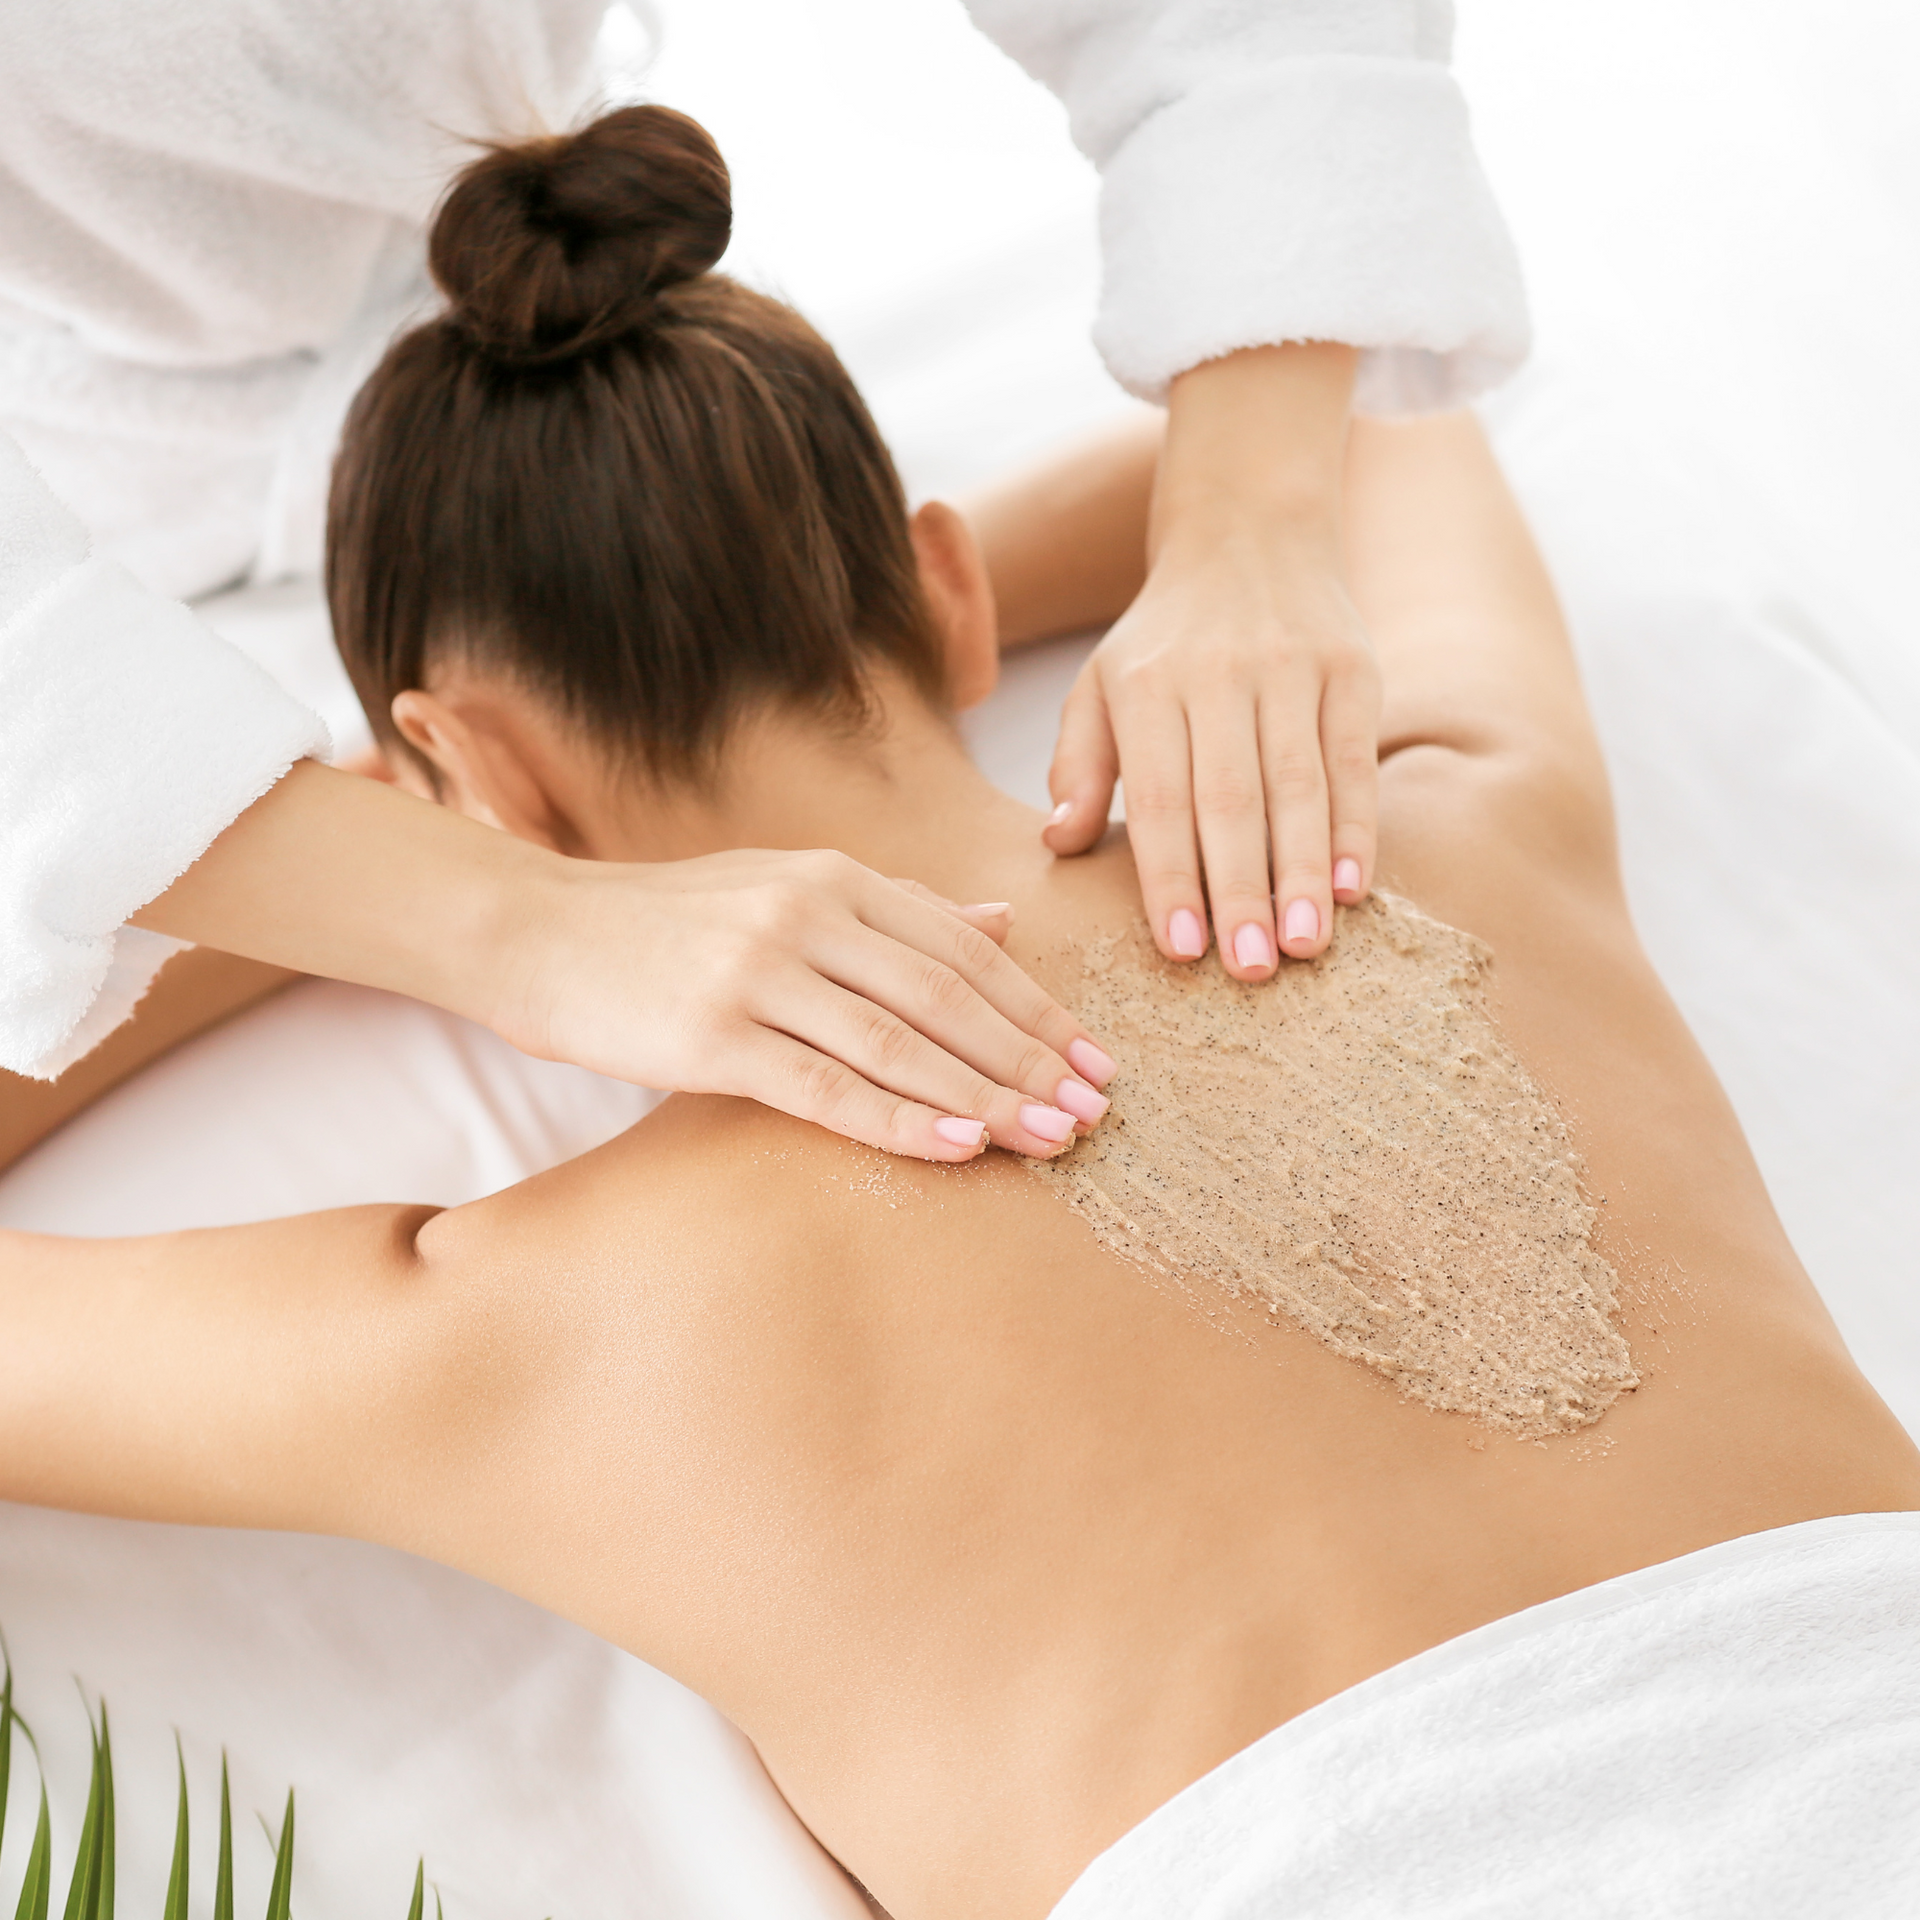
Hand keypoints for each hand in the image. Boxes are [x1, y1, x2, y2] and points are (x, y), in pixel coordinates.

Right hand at [492, 848, 1116, 1162]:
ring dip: (985, 1095)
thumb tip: (1001, 922)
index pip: (964, 950)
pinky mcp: (712, 1035)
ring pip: (901, 1041)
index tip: (1095, 1061)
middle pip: (948, 995)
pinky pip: (826, 1085)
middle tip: (1094, 1112)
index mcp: (836, 878)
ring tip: (1049, 1139)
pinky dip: (899, 1118)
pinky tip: (957, 1147)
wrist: (537, 930)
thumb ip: (897, 909)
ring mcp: (760, 972)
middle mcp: (808, 913)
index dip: (1037, 1010)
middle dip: (1031, 1059)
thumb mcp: (787, 887)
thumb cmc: (667, 921)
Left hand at [1041, 344, 1380, 977]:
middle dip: (1241, 891)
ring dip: (1305, 872)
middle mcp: (1220, 673)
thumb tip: (1059, 841)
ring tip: (1307, 946)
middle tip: (1250, 971)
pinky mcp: (1354, 667)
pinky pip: (1357, 759)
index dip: (1170, 876)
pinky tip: (1355, 887)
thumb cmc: (1163, 637)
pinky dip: (1357, 827)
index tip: (1181, 951)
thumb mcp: (1100, 683)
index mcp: (1146, 684)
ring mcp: (1293, 667)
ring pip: (1301, 786)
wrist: (1249, 527)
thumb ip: (1079, 763)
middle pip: (1232, 800)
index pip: (1157, 798)